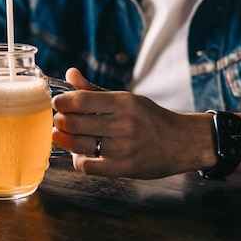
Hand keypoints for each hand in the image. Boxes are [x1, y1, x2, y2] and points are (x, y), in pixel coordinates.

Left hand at [52, 68, 207, 178]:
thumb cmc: (150, 118)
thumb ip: (93, 90)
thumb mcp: (126, 99)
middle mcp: (123, 124)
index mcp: (123, 103)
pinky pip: (88, 166)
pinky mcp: (123, 168)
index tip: (57, 103)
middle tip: (58, 120)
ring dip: (63, 140)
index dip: (62, 101)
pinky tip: (79, 153)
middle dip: (60, 121)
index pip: (81, 100)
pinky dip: (77, 160)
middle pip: (75, 123)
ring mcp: (123, 148)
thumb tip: (70, 73)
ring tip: (62, 135)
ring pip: (78, 145)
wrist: (183, 143)